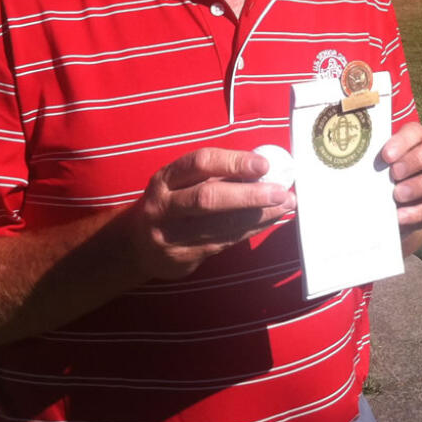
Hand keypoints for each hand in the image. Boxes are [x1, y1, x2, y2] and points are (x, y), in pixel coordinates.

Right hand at [127, 147, 295, 278]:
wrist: (135, 246)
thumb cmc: (171, 203)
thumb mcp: (180, 182)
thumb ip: (215, 174)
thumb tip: (263, 167)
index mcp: (165, 179)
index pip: (200, 164)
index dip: (233, 162)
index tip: (264, 164)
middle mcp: (164, 206)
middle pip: (209, 198)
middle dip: (250, 194)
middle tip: (281, 191)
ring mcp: (170, 235)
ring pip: (220, 225)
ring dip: (259, 215)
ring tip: (286, 204)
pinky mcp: (182, 258)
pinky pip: (224, 242)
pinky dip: (251, 229)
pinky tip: (270, 220)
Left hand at [379, 122, 421, 252]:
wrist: (398, 209)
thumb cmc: (385, 180)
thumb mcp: (380, 170)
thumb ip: (375, 165)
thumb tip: (351, 164)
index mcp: (420, 137)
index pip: (416, 131)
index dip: (403, 141)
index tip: (386, 156)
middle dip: (417, 159)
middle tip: (394, 174)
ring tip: (398, 195)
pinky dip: (420, 211)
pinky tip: (401, 216)